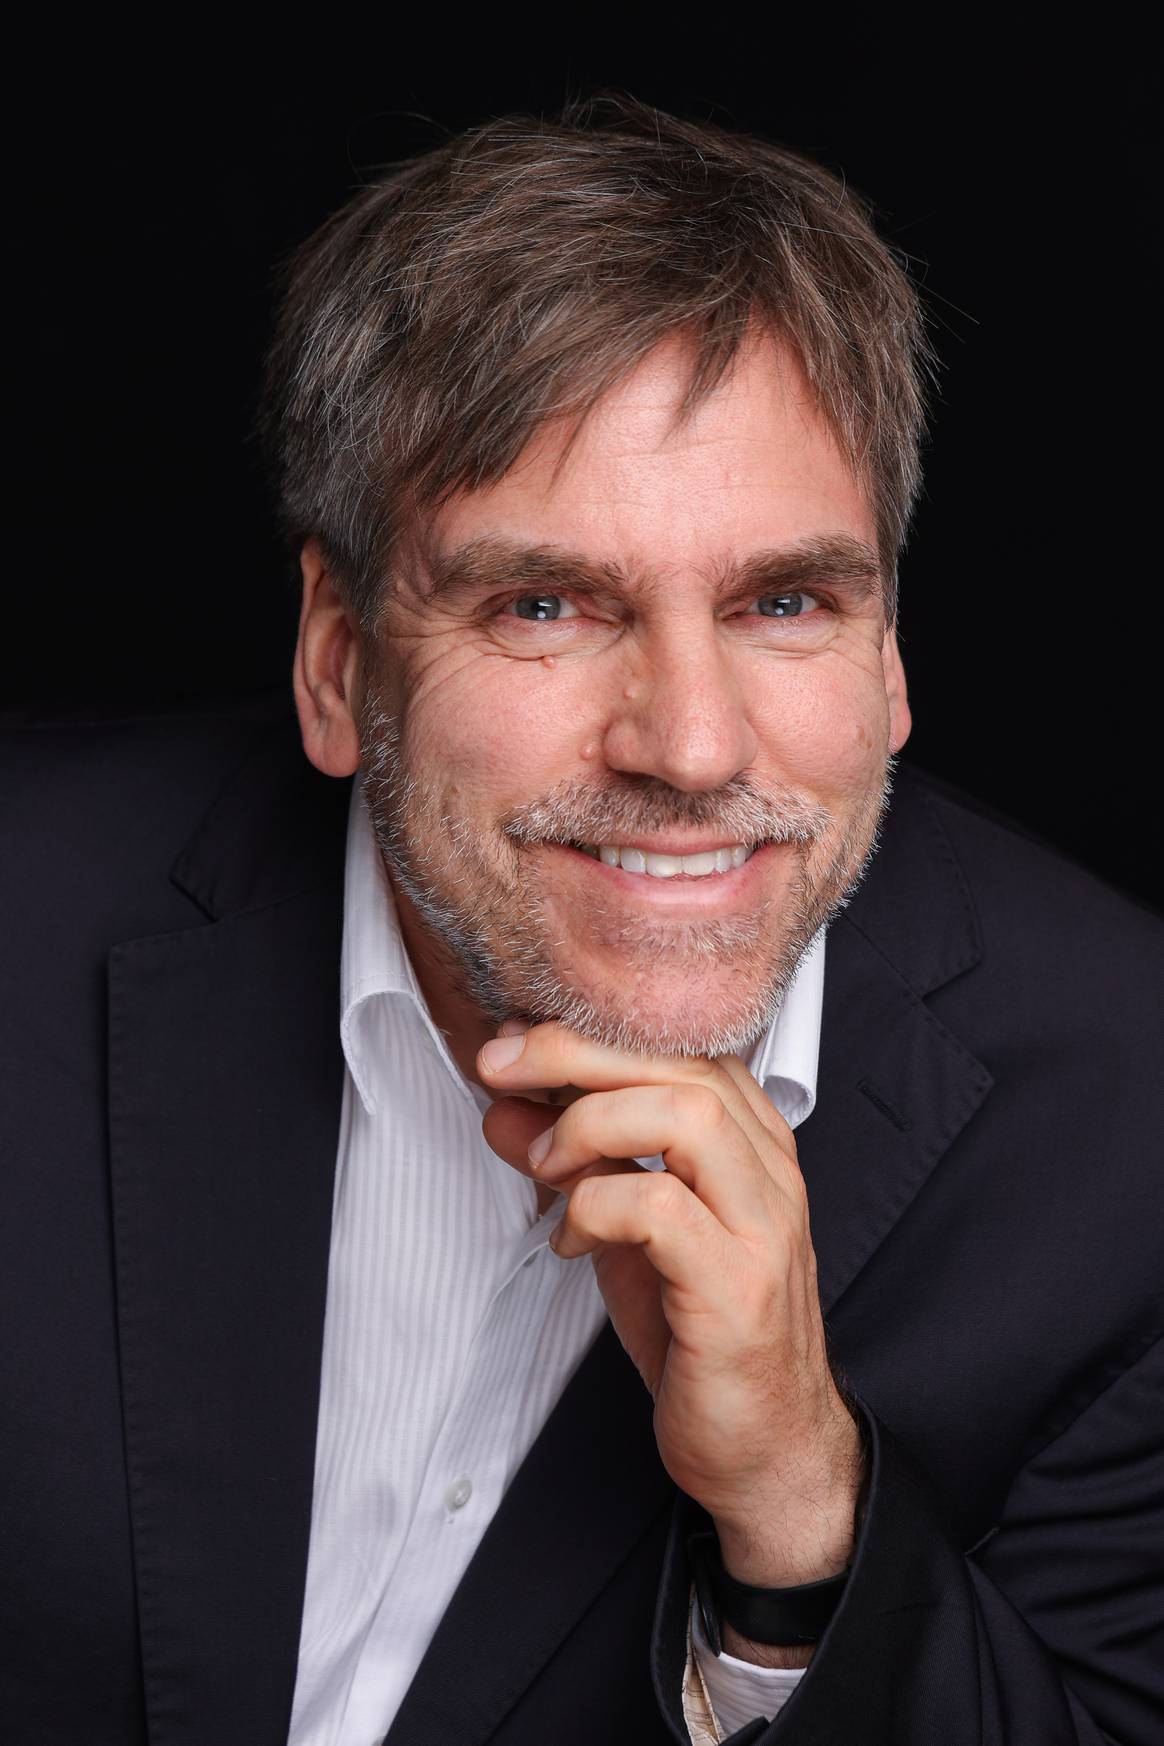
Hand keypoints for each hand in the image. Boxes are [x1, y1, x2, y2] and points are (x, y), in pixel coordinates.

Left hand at [477, 1022, 863, 1606]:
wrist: (763, 1449)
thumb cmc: (700, 1335)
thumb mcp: (623, 1231)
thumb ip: (574, 1161)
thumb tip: (506, 1104)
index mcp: (752, 1146)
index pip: (682, 1044)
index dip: (592, 1029)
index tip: (516, 1041)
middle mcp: (770, 1173)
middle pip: (681, 1064)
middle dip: (575, 1052)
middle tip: (501, 1067)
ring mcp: (763, 1227)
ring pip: (687, 1114)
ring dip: (591, 1123)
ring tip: (543, 1165)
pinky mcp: (740, 1288)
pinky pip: (662, 1207)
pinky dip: (595, 1207)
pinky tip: (569, 1241)